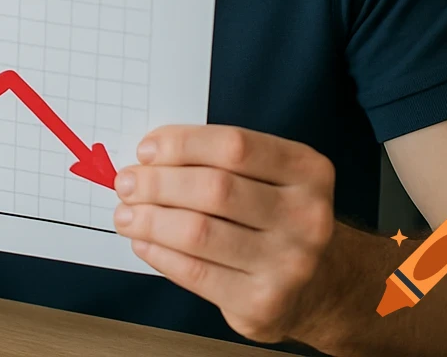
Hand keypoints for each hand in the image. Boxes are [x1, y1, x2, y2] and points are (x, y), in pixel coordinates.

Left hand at [112, 124, 336, 344]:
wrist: (320, 283)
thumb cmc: (275, 215)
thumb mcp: (267, 175)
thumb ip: (217, 159)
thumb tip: (149, 157)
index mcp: (307, 170)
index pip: (234, 146)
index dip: (183, 144)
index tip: (146, 149)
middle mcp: (306, 217)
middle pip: (215, 189)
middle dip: (158, 183)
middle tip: (127, 182)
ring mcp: (289, 264)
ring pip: (200, 232)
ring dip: (150, 219)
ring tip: (126, 212)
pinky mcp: (264, 303)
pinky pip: (196, 273)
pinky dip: (160, 253)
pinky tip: (143, 241)